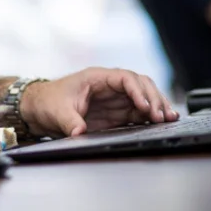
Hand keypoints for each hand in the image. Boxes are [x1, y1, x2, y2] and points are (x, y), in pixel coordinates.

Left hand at [19, 67, 178, 138]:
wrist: (40, 108)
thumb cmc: (48, 102)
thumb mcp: (57, 112)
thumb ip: (70, 121)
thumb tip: (79, 132)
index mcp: (96, 78)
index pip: (124, 78)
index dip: (137, 90)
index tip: (145, 105)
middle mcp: (109, 85)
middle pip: (139, 84)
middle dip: (153, 98)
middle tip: (162, 116)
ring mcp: (114, 98)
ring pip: (143, 96)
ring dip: (157, 105)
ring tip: (170, 118)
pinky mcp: (116, 112)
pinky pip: (138, 111)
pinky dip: (151, 115)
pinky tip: (162, 123)